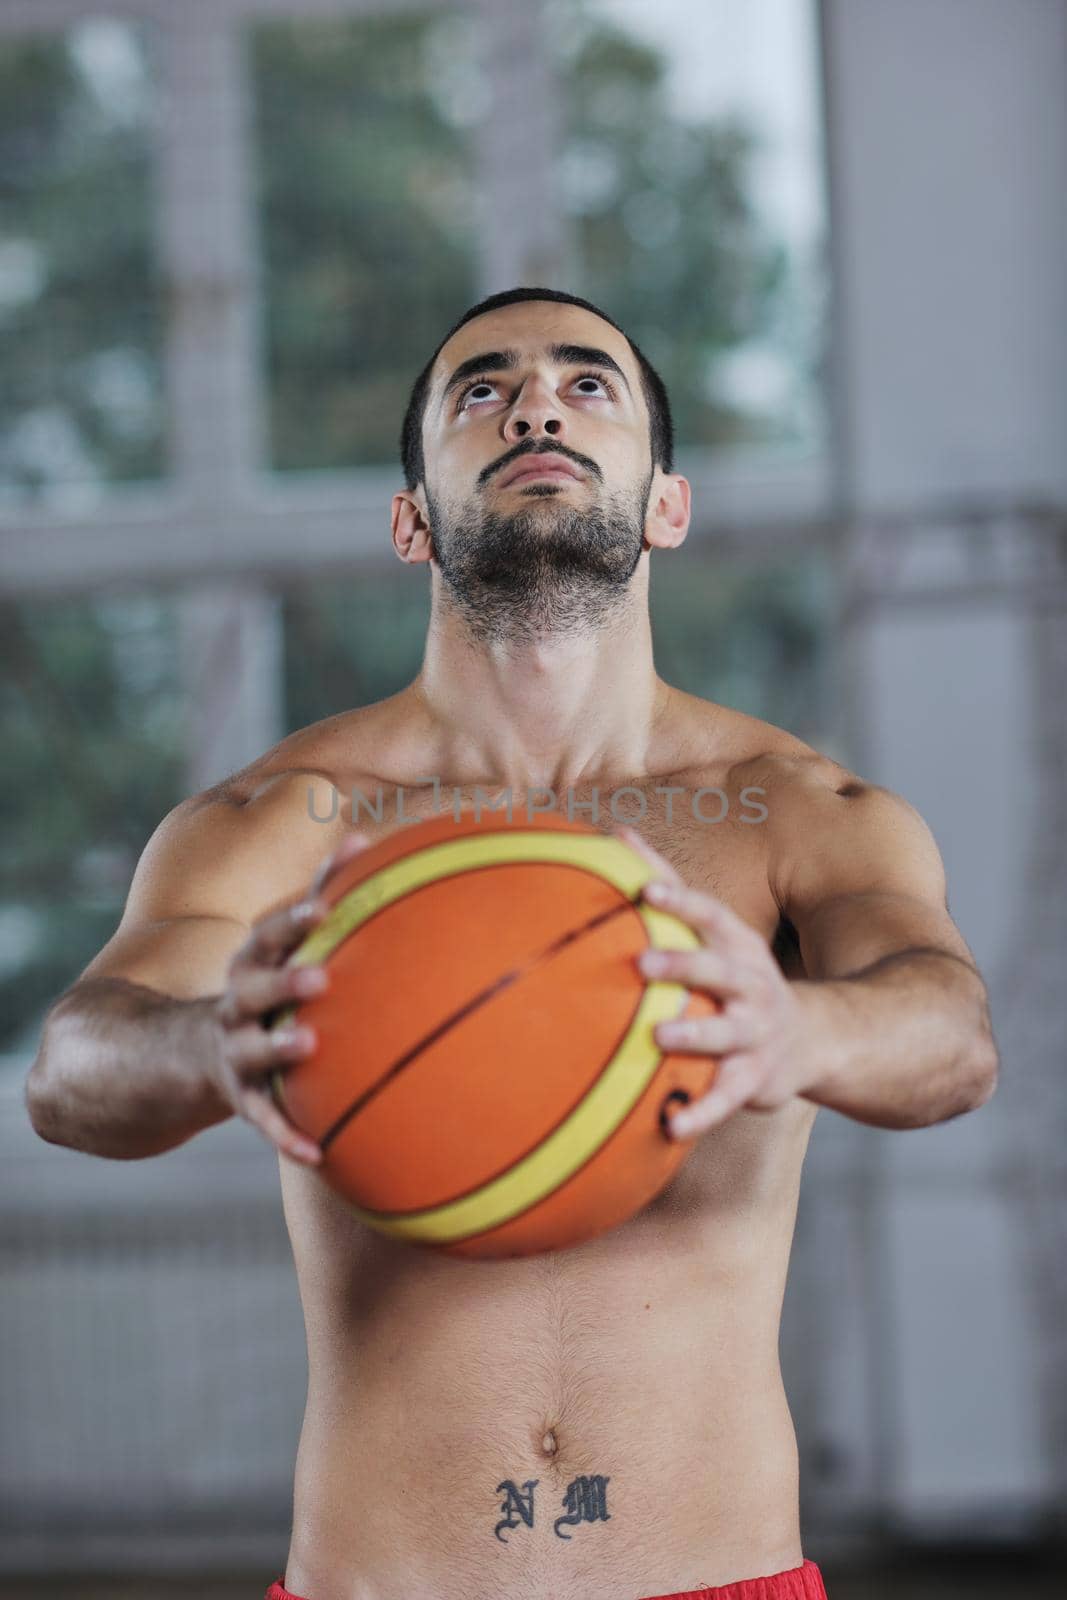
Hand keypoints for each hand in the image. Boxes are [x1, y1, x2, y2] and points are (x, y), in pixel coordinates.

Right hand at [210, 831, 370, 1163]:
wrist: (192, 1052)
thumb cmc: (265, 984)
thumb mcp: (282, 945)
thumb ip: (324, 895)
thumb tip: (370, 839)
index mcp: (252, 961)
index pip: (269, 933)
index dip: (294, 918)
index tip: (324, 905)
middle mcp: (236, 1002)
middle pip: (252, 987)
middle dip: (283, 980)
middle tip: (320, 976)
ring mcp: (234, 1050)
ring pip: (251, 1050)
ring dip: (278, 1048)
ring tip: (308, 1045)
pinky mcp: (240, 1097)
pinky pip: (264, 1119)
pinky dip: (287, 1135)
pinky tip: (318, 1154)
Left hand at [615, 825, 812, 1139]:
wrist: (816, 1038)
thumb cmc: (740, 975)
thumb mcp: (718, 931)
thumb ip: (666, 883)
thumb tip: (614, 830)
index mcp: (737, 946)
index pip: (711, 916)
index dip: (681, 902)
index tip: (646, 888)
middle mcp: (751, 986)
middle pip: (720, 971)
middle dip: (684, 966)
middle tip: (640, 964)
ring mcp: (755, 1034)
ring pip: (726, 1035)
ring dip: (694, 1037)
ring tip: (657, 1038)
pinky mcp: (755, 1081)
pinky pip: (725, 1100)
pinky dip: (700, 1115)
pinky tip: (669, 1129)